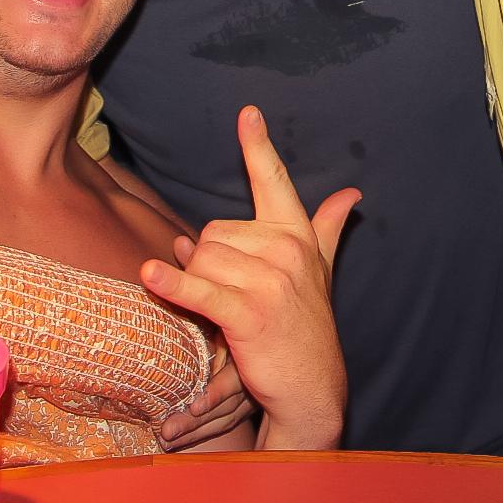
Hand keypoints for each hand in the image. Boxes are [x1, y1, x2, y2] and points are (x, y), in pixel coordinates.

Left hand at [141, 106, 358, 449]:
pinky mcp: (249, 314)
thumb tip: (351, 193)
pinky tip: (151, 273)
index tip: (247, 112)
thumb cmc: (307, 326)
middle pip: (214, 230)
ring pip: (201, 258)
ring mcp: (270, 282)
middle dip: (208, 261)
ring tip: (222, 311)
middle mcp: (287, 251)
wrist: (312, 390)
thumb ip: (328, 228)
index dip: (259, 147)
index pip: (275, 182)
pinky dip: (173, 284)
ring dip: (197, 284)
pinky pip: (200, 289)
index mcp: (297, 236)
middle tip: (231, 294)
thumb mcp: (321, 272)